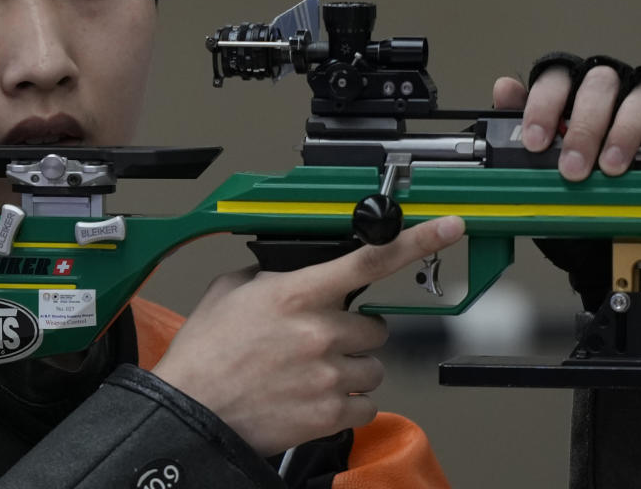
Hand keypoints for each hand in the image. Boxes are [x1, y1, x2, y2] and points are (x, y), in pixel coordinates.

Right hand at [151, 215, 464, 455]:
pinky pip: (366, 402)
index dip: (417, 240)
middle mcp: (319, 332)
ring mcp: (329, 374)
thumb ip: (273, 276)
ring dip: (351, 367)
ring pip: (373, 366)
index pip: (369, 260)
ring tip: (311, 373)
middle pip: (375, 325)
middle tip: (320, 340)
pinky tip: (314, 396)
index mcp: (296, 294)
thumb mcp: (231, 291)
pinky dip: (348, 401)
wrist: (191, 410)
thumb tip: (294, 270)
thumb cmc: (206, 355)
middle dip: (353, 332)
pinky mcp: (330, 412)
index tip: (448, 227)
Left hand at [492, 67, 640, 180]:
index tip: (535, 142)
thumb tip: (504, 89)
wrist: (633, 141)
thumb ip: (525, 111)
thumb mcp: (549, 126)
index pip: (555, 79)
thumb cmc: (584, 130)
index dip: (543, 108)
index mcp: (572, 80)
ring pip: (638, 97)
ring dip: (623, 133)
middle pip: (598, 87)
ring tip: (611, 167)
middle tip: (574, 167)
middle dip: (584, 129)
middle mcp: (608, 80)